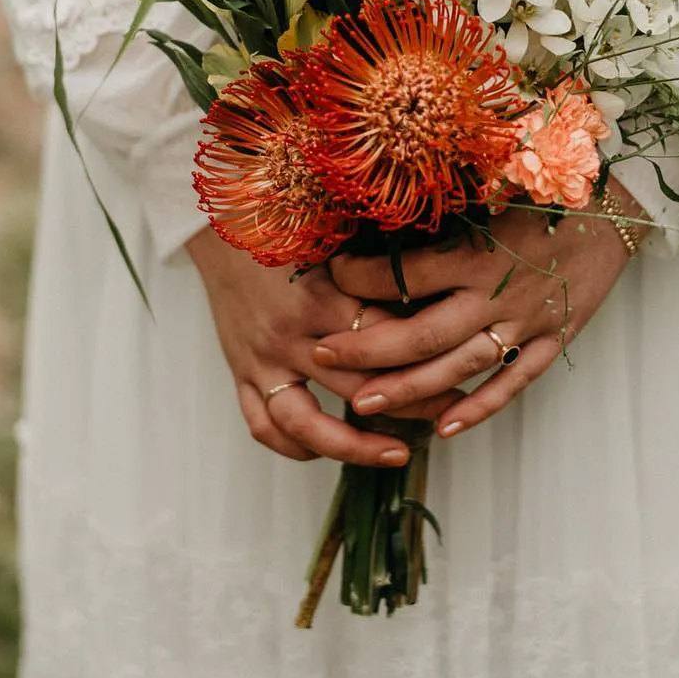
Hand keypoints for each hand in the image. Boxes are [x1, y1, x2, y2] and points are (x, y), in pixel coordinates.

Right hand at [185, 225, 458, 466]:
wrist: (217, 223)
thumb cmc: (283, 222)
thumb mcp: (332, 238)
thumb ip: (375, 268)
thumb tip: (436, 283)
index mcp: (317, 298)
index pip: (382, 340)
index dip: (425, 358)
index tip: (461, 368)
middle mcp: (289, 337)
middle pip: (357, 386)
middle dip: (410, 403)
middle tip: (450, 411)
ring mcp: (260, 361)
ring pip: (306, 424)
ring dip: (353, 447)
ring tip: (396, 455)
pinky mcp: (240, 373)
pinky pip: (263, 425)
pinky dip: (293, 446)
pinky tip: (325, 452)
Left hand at [312, 185, 641, 438]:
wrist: (622, 204)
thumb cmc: (554, 181)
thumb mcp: (499, 177)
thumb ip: (449, 193)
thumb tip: (393, 188)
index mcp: (482, 249)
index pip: (406, 273)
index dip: (360, 278)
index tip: (327, 273)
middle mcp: (500, 292)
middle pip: (422, 334)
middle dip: (366, 348)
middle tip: (321, 355)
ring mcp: (527, 322)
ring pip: (458, 368)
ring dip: (408, 389)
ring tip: (362, 404)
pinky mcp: (552, 339)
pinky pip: (512, 382)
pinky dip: (479, 408)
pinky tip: (443, 428)